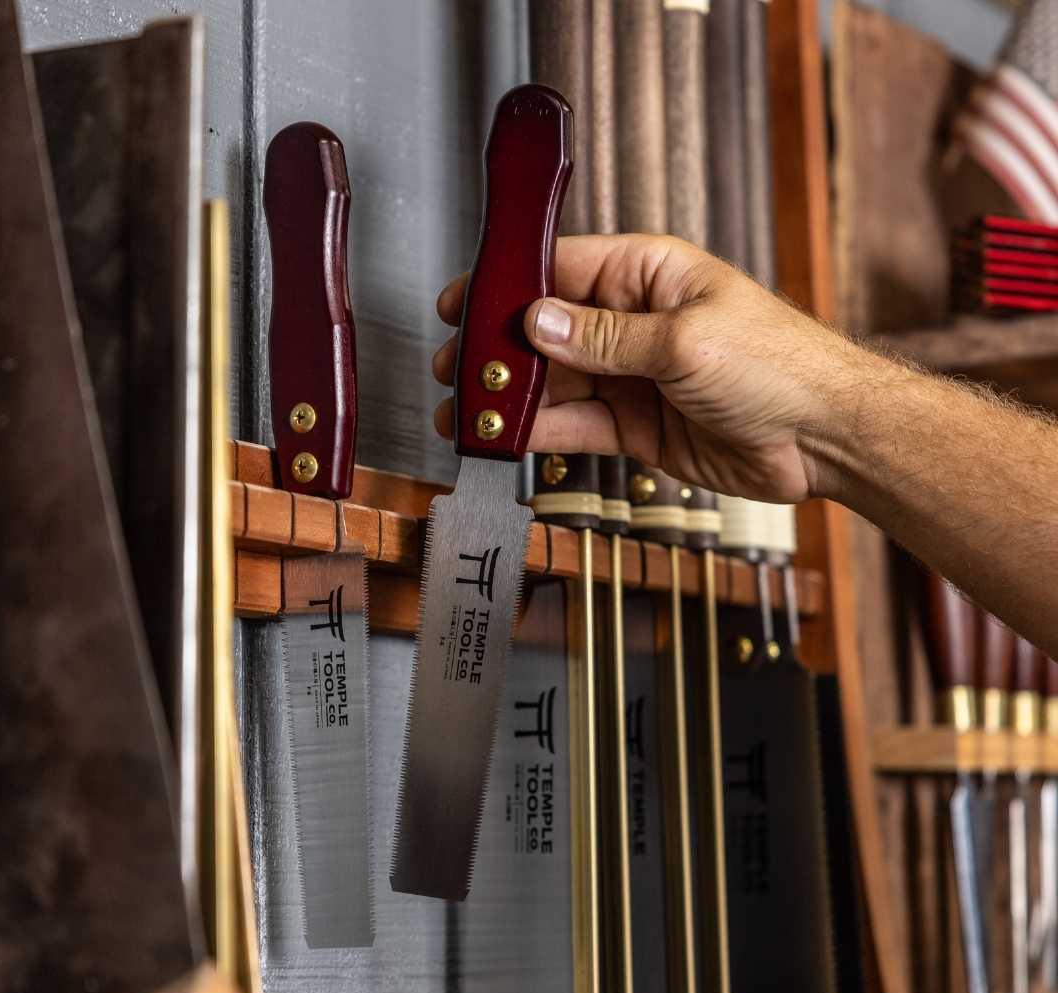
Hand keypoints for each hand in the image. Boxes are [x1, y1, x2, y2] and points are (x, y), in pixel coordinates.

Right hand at [432, 233, 863, 502]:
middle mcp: (633, 322)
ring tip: (466, 414)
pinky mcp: (635, 425)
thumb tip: (540, 322)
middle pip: (547, 331)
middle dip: (498, 351)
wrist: (822, 437)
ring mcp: (631, 376)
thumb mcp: (685, 341)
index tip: (464, 303)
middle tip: (455, 370)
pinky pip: (576, 425)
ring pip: (555, 383)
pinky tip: (508, 437)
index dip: (507, 284)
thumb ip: (606, 338)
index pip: (560, 269)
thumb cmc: (780, 366)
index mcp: (647, 275)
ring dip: (510, 398)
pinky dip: (540, 432)